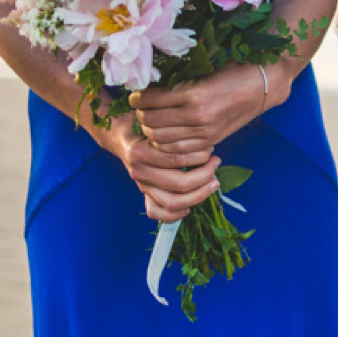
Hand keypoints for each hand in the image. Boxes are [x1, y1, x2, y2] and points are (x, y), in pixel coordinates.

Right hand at [92, 116, 220, 222]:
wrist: (121, 135)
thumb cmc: (143, 125)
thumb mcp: (155, 121)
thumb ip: (173, 131)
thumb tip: (204, 138)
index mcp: (140, 153)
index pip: (177, 161)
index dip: (201, 156)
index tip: (211, 147)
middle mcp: (139, 172)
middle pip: (180, 185)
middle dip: (205, 176)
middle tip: (216, 162)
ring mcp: (141, 185)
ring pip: (173, 203)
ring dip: (199, 195)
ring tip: (213, 182)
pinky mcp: (144, 194)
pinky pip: (157, 213)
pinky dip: (175, 215)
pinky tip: (190, 206)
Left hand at [130, 62, 281, 153]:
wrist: (263, 86)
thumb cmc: (232, 71)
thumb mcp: (201, 70)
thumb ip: (175, 81)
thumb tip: (146, 86)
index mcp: (191, 93)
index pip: (147, 100)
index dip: (136, 98)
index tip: (136, 94)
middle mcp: (195, 115)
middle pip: (150, 121)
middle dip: (141, 114)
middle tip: (141, 108)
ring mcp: (204, 131)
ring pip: (159, 138)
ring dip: (151, 130)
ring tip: (152, 121)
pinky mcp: (211, 141)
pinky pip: (177, 150)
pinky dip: (165, 144)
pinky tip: (166, 134)